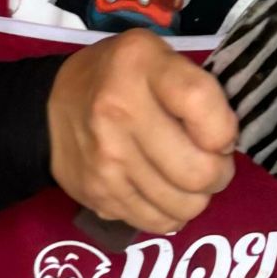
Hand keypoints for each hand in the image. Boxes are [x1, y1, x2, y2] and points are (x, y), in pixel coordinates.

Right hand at [48, 31, 237, 232]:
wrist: (50, 108)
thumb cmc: (120, 78)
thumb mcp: (157, 54)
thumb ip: (195, 86)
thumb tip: (226, 144)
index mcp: (139, 65)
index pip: (201, 104)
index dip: (225, 128)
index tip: (221, 133)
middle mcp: (118, 112)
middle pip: (199, 169)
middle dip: (219, 171)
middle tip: (212, 161)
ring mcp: (105, 160)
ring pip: (184, 205)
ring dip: (198, 196)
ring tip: (187, 176)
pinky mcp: (98, 196)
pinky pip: (158, 223)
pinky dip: (172, 213)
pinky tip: (165, 191)